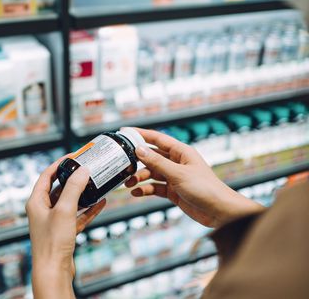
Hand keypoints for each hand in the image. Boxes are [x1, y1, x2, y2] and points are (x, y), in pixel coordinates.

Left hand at [26, 157, 105, 298]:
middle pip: (59, 188)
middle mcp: (43, 210)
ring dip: (83, 193)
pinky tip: (101, 203)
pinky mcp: (64, 231)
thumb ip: (74, 189)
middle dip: (73, 179)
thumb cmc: (52, 242)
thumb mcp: (64, 210)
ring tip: (96, 184)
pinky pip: (78, 215)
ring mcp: (54, 221)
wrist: (54, 271)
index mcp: (36, 202)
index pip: (46, 176)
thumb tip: (83, 171)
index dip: (59, 165)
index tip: (72, 157)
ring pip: (70, 202)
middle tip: (87, 169)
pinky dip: (88, 209)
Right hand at [125, 128, 264, 227]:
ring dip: (140, 178)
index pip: (157, 139)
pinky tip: (137, 192)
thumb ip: (157, 162)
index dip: (141, 135)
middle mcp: (177, 162)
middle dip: (137, 161)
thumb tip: (139, 150)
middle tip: (123, 165)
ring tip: (129, 183)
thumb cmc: (206, 188)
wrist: (220, 212)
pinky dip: (146, 189)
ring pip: (152, 173)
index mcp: (181, 152)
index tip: (125, 132)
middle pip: (152, 157)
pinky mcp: (173, 191)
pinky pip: (155, 187)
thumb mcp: (178, 174)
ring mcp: (174, 177)